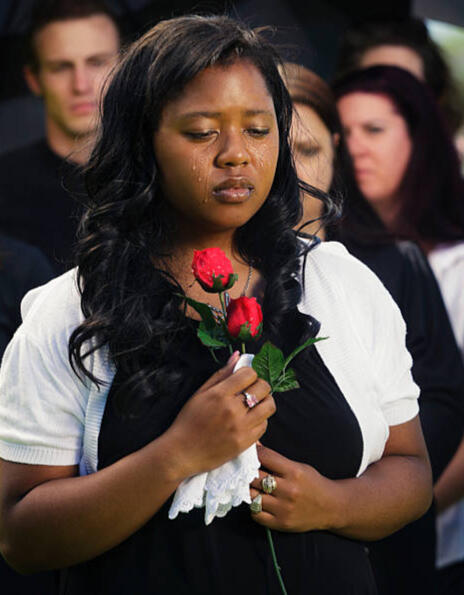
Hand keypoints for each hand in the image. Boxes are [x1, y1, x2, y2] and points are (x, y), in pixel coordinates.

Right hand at [166, 353, 274, 478]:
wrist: (182, 452)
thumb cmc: (188, 420)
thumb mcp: (200, 393)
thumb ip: (221, 374)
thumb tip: (237, 355)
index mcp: (219, 394)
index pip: (249, 374)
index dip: (249, 374)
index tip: (244, 378)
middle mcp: (232, 409)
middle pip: (263, 388)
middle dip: (259, 385)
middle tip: (252, 390)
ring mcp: (240, 427)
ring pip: (269, 406)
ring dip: (265, 401)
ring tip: (255, 404)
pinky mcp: (245, 442)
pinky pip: (264, 425)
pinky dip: (260, 420)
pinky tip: (250, 419)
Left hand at [249, 444, 335, 531]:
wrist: (331, 507)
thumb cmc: (312, 483)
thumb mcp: (298, 466)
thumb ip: (276, 459)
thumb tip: (255, 446)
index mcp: (294, 471)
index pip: (264, 457)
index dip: (253, 453)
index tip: (249, 453)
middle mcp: (288, 489)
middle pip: (255, 477)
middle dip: (248, 472)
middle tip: (245, 471)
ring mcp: (284, 508)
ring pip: (253, 496)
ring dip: (249, 490)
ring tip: (252, 487)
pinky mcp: (281, 523)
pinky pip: (256, 514)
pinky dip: (253, 507)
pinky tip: (258, 501)